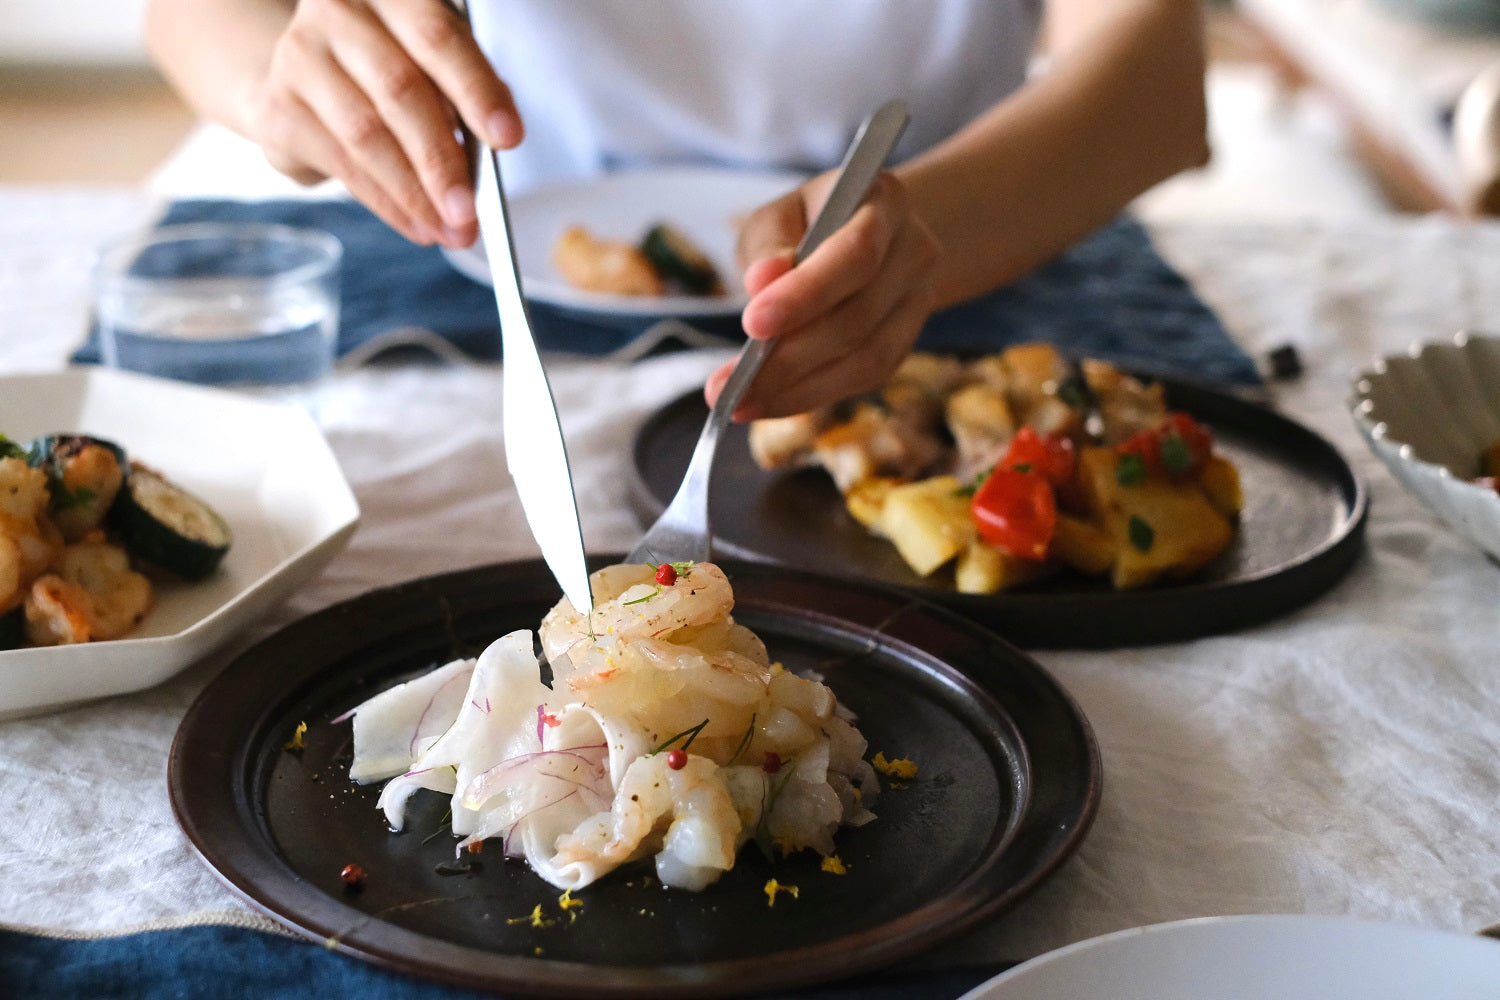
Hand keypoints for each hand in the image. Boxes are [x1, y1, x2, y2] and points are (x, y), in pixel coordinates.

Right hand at [245, 0, 522, 246]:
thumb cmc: (388, 69)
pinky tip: (416, 225)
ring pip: (367, 136)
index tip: (508, 138)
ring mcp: (300, 57)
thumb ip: (466, 92)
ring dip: (414, 194)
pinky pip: (343, 164)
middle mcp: (338, 13)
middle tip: (471, 212)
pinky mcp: (280, 107)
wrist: (305, 79)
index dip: (476, 90)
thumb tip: (499, 140)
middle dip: (442, 161)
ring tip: (449, 230)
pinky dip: (387, 203)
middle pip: (400, 91)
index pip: (437, 37)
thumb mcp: (433, 65)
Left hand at [706, 170, 939, 420]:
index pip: (856, 253)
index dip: (806, 293)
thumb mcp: (779, 216)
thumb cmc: (810, 223)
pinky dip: (811, 395)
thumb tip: (761, 282)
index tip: (752, 323)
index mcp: (885, 202)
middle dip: (789, 357)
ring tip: (740, 402)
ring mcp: (918, 302)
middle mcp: (915, 252)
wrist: (864, 237)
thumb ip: (769, 246)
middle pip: (859, 316)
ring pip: (865, 359)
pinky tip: (768, 401)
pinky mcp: (905, 344)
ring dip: (797, 389)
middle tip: (728, 384)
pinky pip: (863, 380)